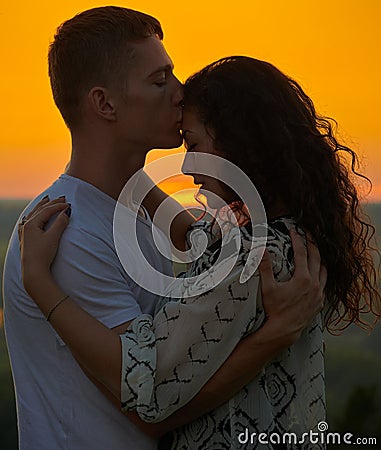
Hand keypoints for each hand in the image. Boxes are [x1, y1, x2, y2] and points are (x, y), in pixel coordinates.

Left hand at [18, 196, 70, 296]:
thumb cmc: (43, 255)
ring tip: (47, 200)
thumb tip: (67, 212)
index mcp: (31, 224)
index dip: (59, 206)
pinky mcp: (25, 240)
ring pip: (33, 215)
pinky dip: (34, 216)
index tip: (69, 204)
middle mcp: (26, 227)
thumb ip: (60, 223)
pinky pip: (28, 222)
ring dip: (41, 207)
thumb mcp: (53, 237)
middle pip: (39, 210)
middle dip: (51, 203)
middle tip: (62, 198)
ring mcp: (25, 233)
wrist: (34, 271)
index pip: (47, 211)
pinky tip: (32, 216)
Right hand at [258, 228, 326, 344]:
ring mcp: (319, 294)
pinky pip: (324, 283)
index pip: (301, 252)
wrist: (284, 330)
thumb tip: (260, 249)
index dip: (297, 239)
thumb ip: (265, 267)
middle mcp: (314, 284)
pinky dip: (321, 274)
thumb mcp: (268, 287)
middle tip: (307, 234)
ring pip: (324, 270)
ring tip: (315, 251)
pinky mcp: (320, 302)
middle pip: (316, 258)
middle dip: (312, 243)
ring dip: (319, 258)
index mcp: (303, 278)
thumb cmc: (275, 309)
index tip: (293, 230)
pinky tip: (317, 273)